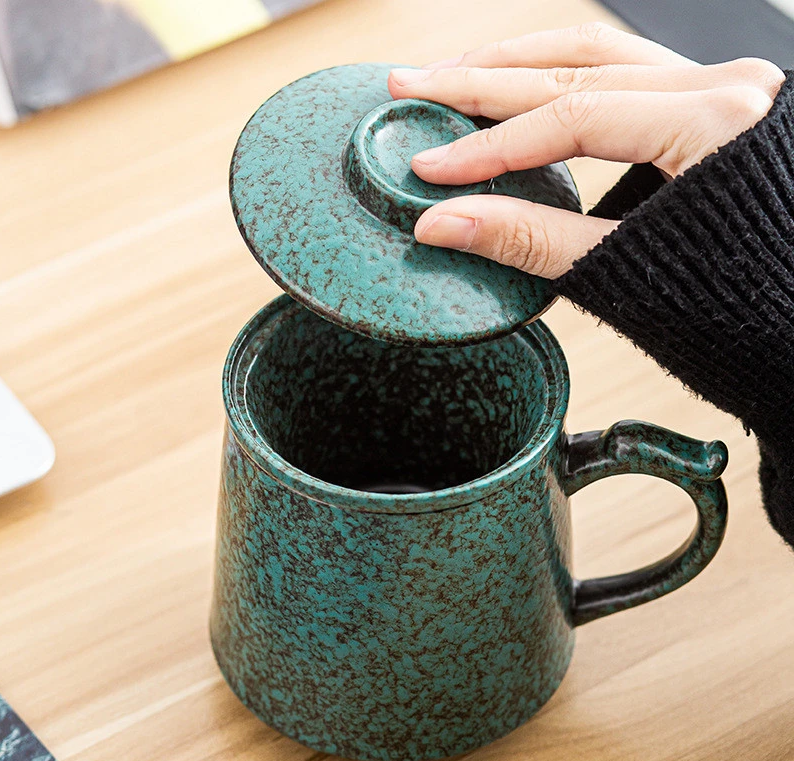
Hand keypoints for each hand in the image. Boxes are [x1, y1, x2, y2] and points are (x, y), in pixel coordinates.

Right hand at [388, 24, 784, 277]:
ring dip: (520, 62)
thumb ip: (532, 242)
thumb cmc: (743, 310)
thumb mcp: (625, 274)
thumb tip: (443, 222)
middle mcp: (723, 88)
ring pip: (600, 54)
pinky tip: (522, 88)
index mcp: (714, 123)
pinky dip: (564, 76)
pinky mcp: (712, 109)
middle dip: (484, 80)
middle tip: (413, 85)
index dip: (488, 148)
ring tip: (455, 76)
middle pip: (576, 66)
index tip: (428, 168)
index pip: (570, 118)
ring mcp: (722, 91)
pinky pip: (627, 73)